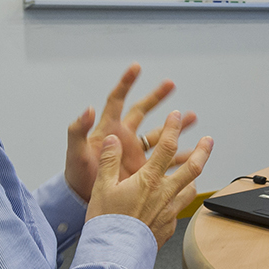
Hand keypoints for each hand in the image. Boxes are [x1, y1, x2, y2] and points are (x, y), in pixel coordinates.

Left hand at [64, 63, 195, 201]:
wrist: (83, 200)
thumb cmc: (76, 175)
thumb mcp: (75, 153)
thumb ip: (78, 131)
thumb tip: (88, 109)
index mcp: (109, 129)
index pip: (117, 100)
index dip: (126, 83)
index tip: (137, 68)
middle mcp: (124, 137)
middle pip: (142, 110)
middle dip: (156, 96)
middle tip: (171, 84)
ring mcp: (135, 152)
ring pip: (159, 134)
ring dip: (174, 126)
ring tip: (192, 117)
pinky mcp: (143, 169)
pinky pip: (165, 160)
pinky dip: (179, 156)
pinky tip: (193, 154)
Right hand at [87, 118, 210, 247]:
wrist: (115, 254)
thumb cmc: (107, 222)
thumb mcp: (102, 187)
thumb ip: (109, 160)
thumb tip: (113, 140)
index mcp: (148, 179)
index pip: (166, 146)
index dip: (172, 128)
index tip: (176, 116)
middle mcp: (164, 193)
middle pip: (192, 167)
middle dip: (202, 150)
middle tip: (209, 140)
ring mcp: (169, 211)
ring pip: (190, 189)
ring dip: (196, 176)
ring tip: (197, 170)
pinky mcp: (168, 226)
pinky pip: (180, 209)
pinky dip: (182, 200)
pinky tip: (178, 200)